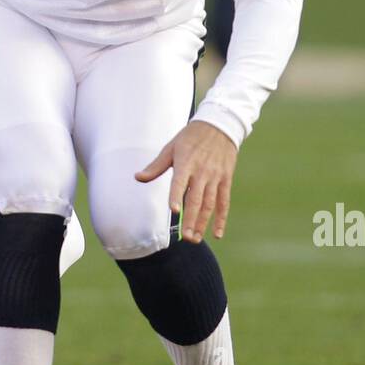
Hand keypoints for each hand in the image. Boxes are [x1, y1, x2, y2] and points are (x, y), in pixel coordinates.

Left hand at [136, 121, 237, 242]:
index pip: (180, 182)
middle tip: (186, 238)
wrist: (219, 126)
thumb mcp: (171, 148)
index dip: (176, 195)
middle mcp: (202, 172)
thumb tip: (138, 177)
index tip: (174, 210)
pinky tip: (217, 233)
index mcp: (186, 163)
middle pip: (196, 199)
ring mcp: (215, 177)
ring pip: (210, 204)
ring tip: (195, 238)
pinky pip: (224, 202)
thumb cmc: (190, 137)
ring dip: (203, 223)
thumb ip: (156, 166)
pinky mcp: (226, 179)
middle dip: (191, 219)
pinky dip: (221, 218)